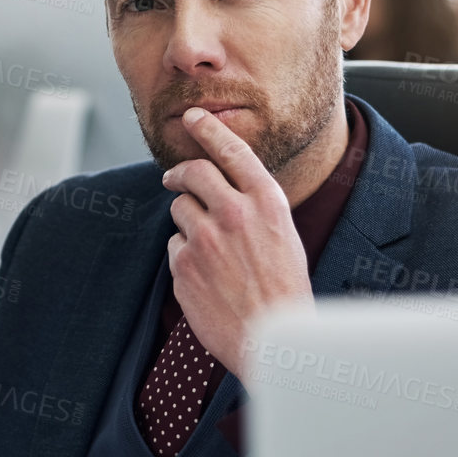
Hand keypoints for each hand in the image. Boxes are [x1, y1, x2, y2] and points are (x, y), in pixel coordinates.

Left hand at [162, 107, 313, 378]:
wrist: (273, 339)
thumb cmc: (284, 290)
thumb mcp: (284, 235)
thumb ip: (255, 206)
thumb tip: (222, 186)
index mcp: (267, 202)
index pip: (232, 150)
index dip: (209, 129)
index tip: (192, 117)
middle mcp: (235, 213)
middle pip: (193, 171)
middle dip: (179, 171)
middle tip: (173, 177)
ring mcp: (205, 238)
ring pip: (180, 208)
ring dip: (187, 219)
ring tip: (210, 247)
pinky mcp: (183, 264)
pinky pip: (174, 245)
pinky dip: (184, 254)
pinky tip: (206, 275)